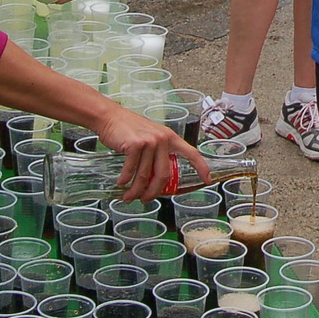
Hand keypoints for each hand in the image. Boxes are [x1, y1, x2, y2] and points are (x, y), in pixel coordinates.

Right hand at [93, 104, 208, 202]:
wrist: (111, 117)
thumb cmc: (130, 130)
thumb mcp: (151, 138)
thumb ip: (157, 154)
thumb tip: (158, 180)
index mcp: (170, 138)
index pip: (191, 153)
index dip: (201, 167)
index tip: (207, 180)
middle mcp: (163, 139)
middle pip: (164, 174)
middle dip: (154, 192)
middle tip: (145, 200)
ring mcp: (150, 141)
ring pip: (145, 175)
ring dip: (135, 190)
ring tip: (129, 197)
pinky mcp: (135, 145)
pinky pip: (131, 170)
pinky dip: (125, 180)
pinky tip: (120, 184)